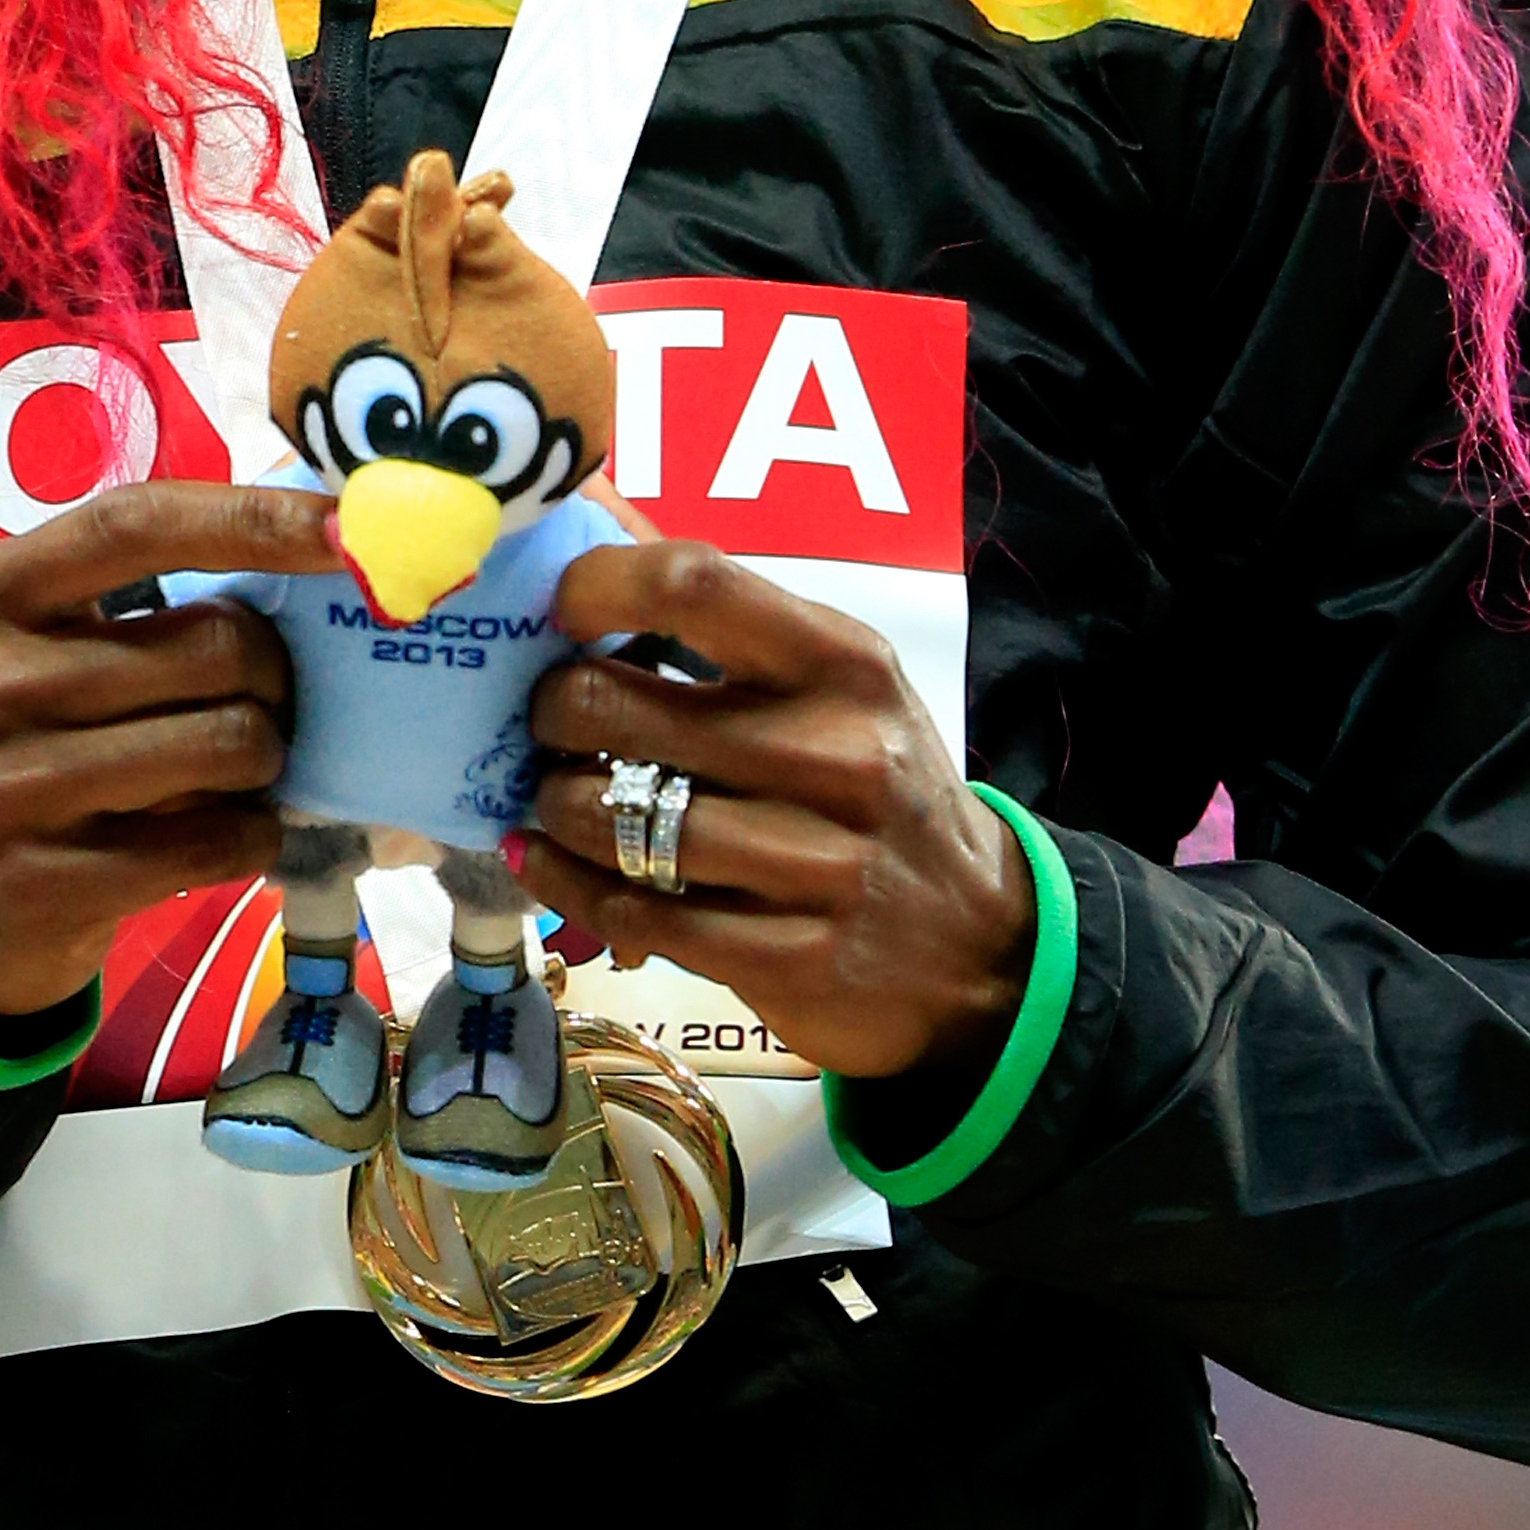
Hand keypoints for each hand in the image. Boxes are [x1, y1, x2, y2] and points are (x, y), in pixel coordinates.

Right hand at [0, 481, 331, 1026]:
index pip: (135, 525)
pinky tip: (214, 833)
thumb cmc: (9, 742)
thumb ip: (132, 598)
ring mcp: (5, 790)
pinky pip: (217, 841)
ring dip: (263, 760)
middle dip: (273, 676)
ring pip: (228, 744)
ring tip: (230, 772)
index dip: (252, 518)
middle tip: (262, 702)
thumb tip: (310, 549)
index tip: (345, 528)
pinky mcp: (43, 885)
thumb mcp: (25, 648)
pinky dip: (248, 836)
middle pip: (214, 647)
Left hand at [519, 542, 1032, 1089]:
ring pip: (609, 818)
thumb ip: (740, 637)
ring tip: (557, 800)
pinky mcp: (790, 957)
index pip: (692, 583)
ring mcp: (817, 864)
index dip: (594, 588)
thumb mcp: (845, 694)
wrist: (980, 947)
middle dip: (550, 714)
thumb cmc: (880, 793)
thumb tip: (589, 572)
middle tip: (550, 727)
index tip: (560, 616)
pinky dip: (567, 884)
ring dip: (555, 807)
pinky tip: (548, 863)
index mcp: (845, 665)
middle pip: (612, 705)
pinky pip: (630, 912)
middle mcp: (837, 754)